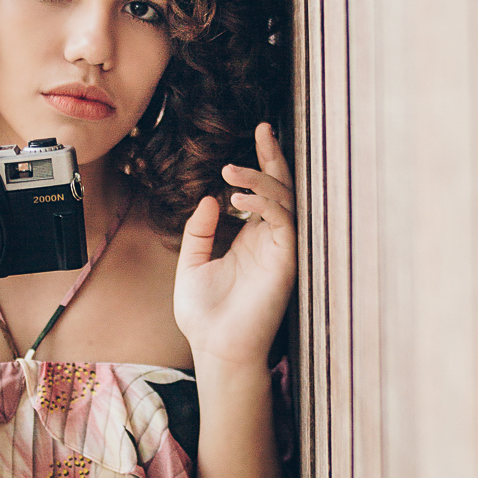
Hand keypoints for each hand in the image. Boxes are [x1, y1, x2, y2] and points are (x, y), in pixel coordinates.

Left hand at [174, 123, 295, 367]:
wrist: (215, 348)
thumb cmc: (204, 314)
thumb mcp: (191, 264)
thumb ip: (199, 230)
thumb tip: (210, 197)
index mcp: (250, 239)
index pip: (261, 192)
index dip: (260, 163)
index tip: (257, 134)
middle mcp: (269, 240)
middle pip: (281, 189)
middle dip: (273, 157)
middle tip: (261, 130)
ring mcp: (280, 249)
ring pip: (285, 200)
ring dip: (261, 179)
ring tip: (232, 169)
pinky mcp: (286, 261)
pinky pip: (283, 222)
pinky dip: (265, 204)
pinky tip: (239, 199)